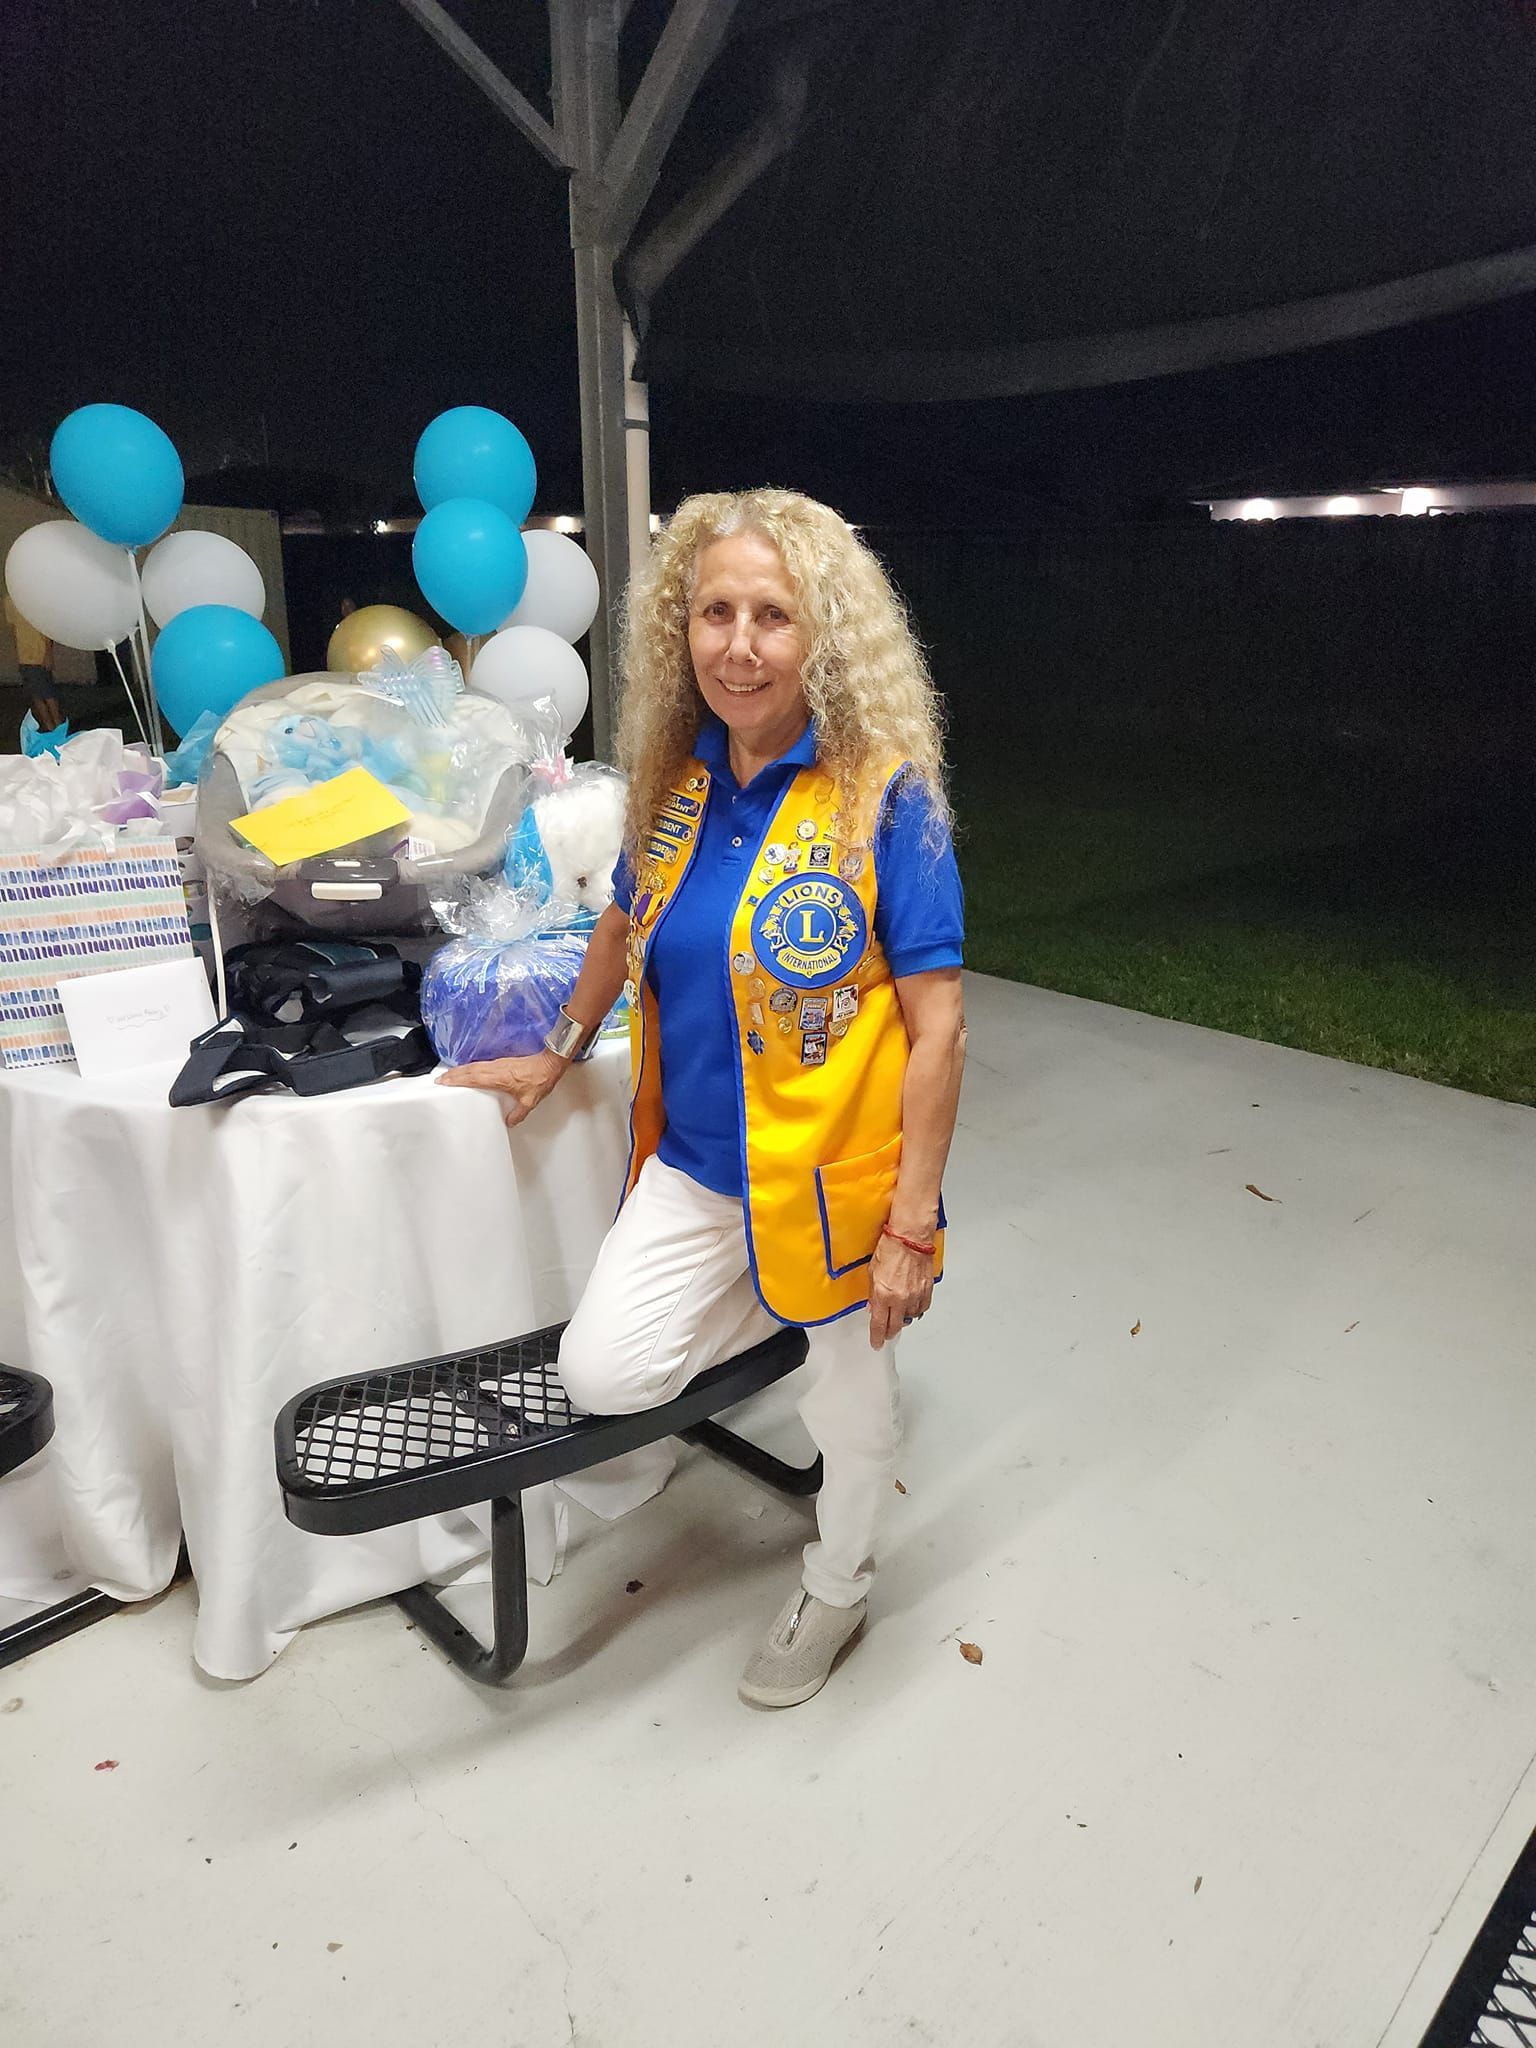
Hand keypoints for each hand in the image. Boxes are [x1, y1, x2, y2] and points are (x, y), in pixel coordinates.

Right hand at [436, 1051, 567, 1128]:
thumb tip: (509, 1122)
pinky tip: (468, 1071)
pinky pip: (482, 1064)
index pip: (473, 1078)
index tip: (445, 1081)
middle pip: (469, 1070)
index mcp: (499, 1077)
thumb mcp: (530, 1101)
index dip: (457, 1079)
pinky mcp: (503, 1062)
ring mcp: (499, 1063)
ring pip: (474, 1066)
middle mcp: (496, 1068)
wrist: (550, 1063)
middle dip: (453, 1074)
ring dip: (460, 1070)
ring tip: (449, 1075)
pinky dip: (471, 1068)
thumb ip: (518, 1114)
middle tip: (440, 1079)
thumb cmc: (540, 1078)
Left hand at [866, 1229, 934, 1349]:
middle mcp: (900, 1299)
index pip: (879, 1324)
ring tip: (898, 1314)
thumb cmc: (890, 1248)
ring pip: (909, 1318)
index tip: (876, 1343)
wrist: (910, 1237)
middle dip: (889, 1332)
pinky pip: (921, 1308)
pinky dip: (915, 1310)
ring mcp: (915, 1296)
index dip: (877, 1337)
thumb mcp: (872, 1271)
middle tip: (886, 1334)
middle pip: (895, 1326)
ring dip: (902, 1318)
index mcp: (884, 1295)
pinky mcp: (927, 1291)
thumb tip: (874, 1306)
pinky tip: (911, 1306)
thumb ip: (873, 1292)